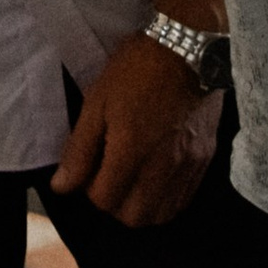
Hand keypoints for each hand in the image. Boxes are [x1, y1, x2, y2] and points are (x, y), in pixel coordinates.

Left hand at [52, 36, 221, 226]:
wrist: (187, 49)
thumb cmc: (136, 70)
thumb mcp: (97, 102)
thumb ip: (79, 150)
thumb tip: (62, 186)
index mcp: (131, 151)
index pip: (104, 201)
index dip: (89, 189)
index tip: (88, 169)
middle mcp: (163, 167)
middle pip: (134, 218)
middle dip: (114, 204)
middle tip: (108, 176)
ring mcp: (188, 166)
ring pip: (162, 215)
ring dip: (141, 206)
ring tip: (131, 179)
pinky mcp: (205, 160)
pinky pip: (184, 200)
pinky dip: (166, 199)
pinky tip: (155, 177)